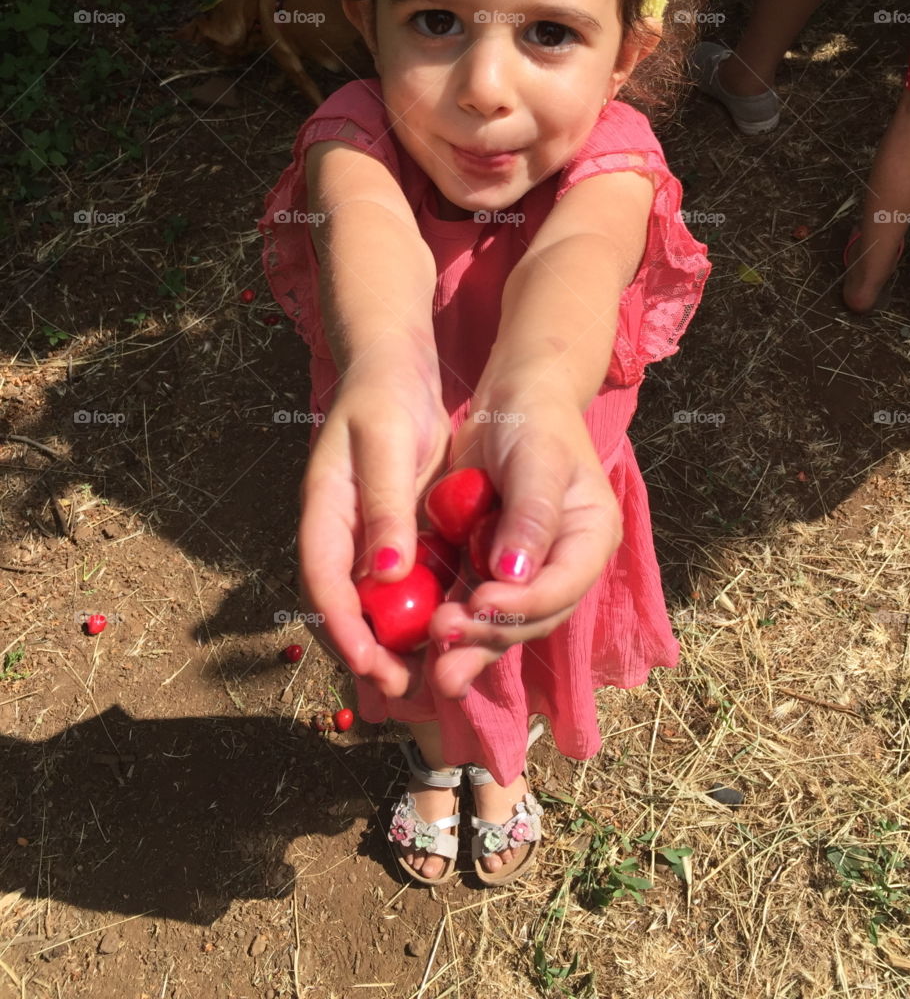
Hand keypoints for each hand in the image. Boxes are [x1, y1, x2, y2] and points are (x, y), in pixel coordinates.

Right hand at [297, 355, 448, 699]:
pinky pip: (399, 587)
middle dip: (366, 652)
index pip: (321, 580)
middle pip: (341, 606)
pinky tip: (444, 638)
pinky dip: (416, 615)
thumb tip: (386, 576)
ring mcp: (365, 536)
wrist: (394, 366)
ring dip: (391, 644)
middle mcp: (339, 532)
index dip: (342, 627)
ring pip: (370, 605)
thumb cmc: (386, 395)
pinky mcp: (393, 535)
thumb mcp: (387, 442)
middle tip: (403, 687)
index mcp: (323, 509)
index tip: (369, 663)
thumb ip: (385, 507)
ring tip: (425, 680)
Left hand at [427, 393, 622, 699]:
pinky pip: (474, 609)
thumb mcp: (537, 457)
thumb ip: (530, 514)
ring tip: (436, 673)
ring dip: (469, 647)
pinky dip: (452, 628)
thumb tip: (514, 574)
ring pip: (502, 624)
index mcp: (590, 537)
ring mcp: (527, 574)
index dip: (523, 603)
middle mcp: (563, 565)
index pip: (563, 585)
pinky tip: (423, 648)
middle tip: (444, 639)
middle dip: (489, 635)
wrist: (512, 402)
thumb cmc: (533, 420)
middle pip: (532, 617)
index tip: (479, 602)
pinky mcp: (491, 571)